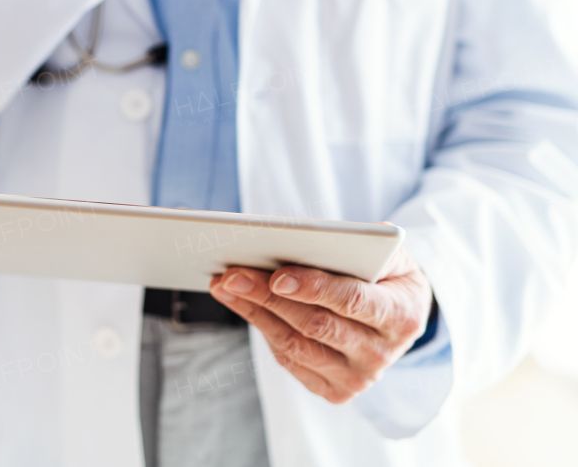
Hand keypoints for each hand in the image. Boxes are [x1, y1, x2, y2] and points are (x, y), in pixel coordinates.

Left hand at [208, 246, 433, 403]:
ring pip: (295, 345)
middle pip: (314, 324)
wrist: (400, 318)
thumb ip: (364, 243)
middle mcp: (382, 354)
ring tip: (224, 284)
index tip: (278, 275)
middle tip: (232, 274)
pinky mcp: (334, 390)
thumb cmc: (387, 276)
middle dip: (268, 297)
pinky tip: (239, 303)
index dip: (314, 288)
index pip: (352, 301)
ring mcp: (358, 378)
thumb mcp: (388, 254)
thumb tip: (320, 234)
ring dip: (254, 312)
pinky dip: (261, 327)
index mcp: (402, 316)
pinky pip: (289, 359)